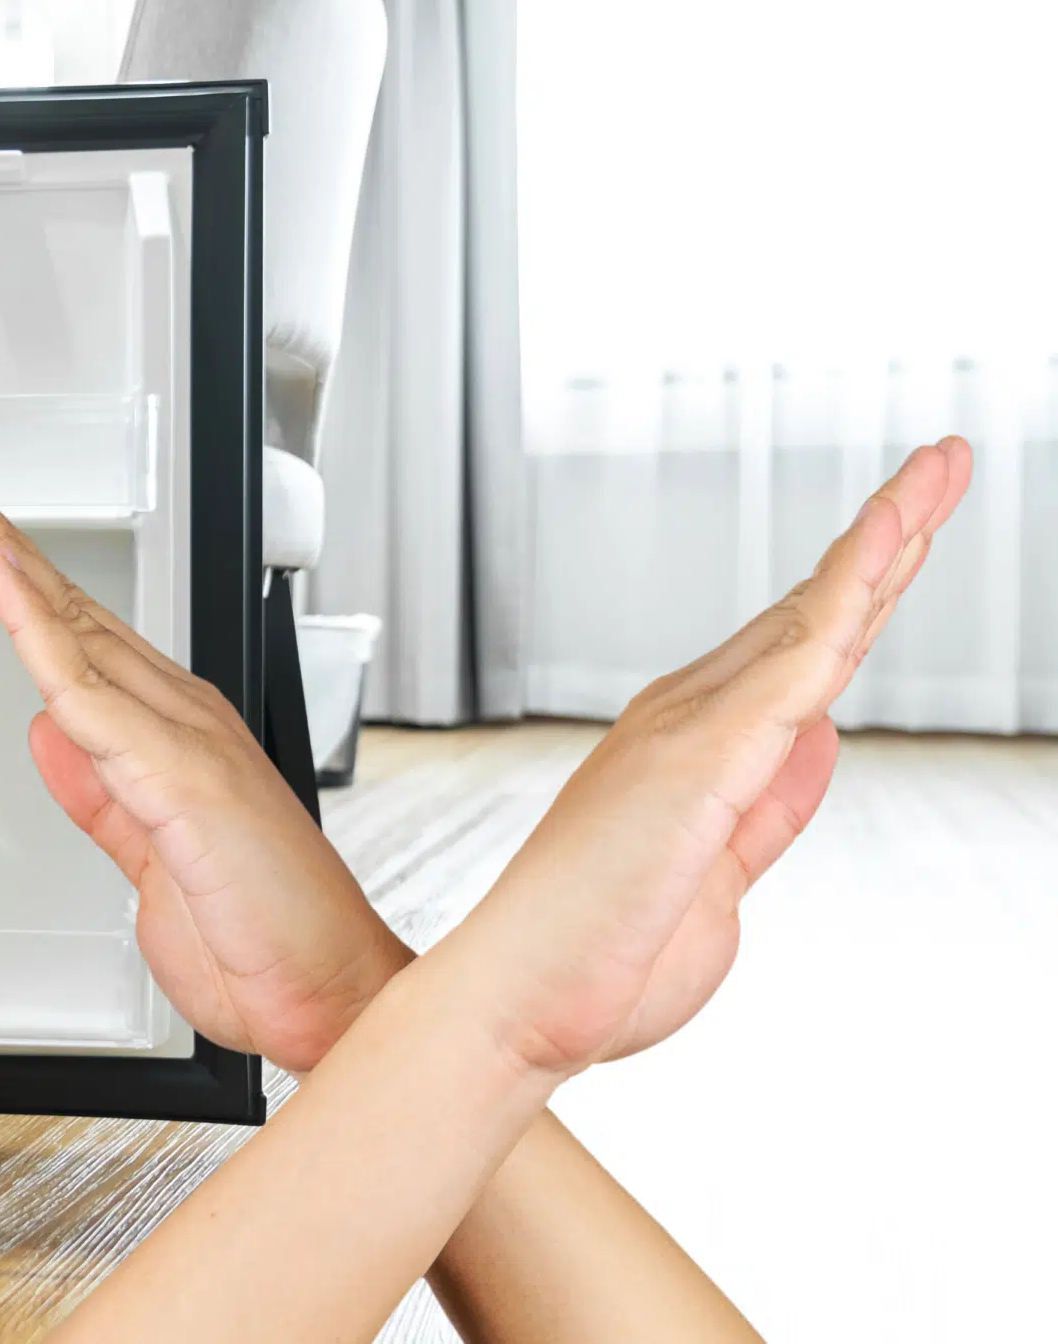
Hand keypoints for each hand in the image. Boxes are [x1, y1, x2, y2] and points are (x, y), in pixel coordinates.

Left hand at [0, 440, 407, 1071]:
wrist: (335, 997)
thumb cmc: (263, 937)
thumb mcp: (148, 863)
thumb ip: (99, 798)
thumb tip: (49, 739)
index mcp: (168, 736)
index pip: (72, 634)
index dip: (12, 576)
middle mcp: (177, 719)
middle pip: (64, 604)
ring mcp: (180, 740)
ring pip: (71, 626)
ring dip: (5, 556)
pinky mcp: (180, 777)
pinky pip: (90, 693)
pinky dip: (42, 633)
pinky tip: (5, 587)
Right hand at [443, 438, 972, 1076]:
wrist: (521, 997)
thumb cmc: (592, 954)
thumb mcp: (720, 882)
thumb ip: (772, 809)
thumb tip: (817, 741)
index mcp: (696, 753)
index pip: (801, 654)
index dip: (863, 590)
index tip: (911, 537)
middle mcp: (690, 722)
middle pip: (815, 611)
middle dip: (887, 536)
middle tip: (942, 465)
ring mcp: (693, 730)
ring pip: (814, 614)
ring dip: (883, 538)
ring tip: (936, 472)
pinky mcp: (702, 754)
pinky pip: (796, 660)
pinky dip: (846, 595)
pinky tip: (886, 549)